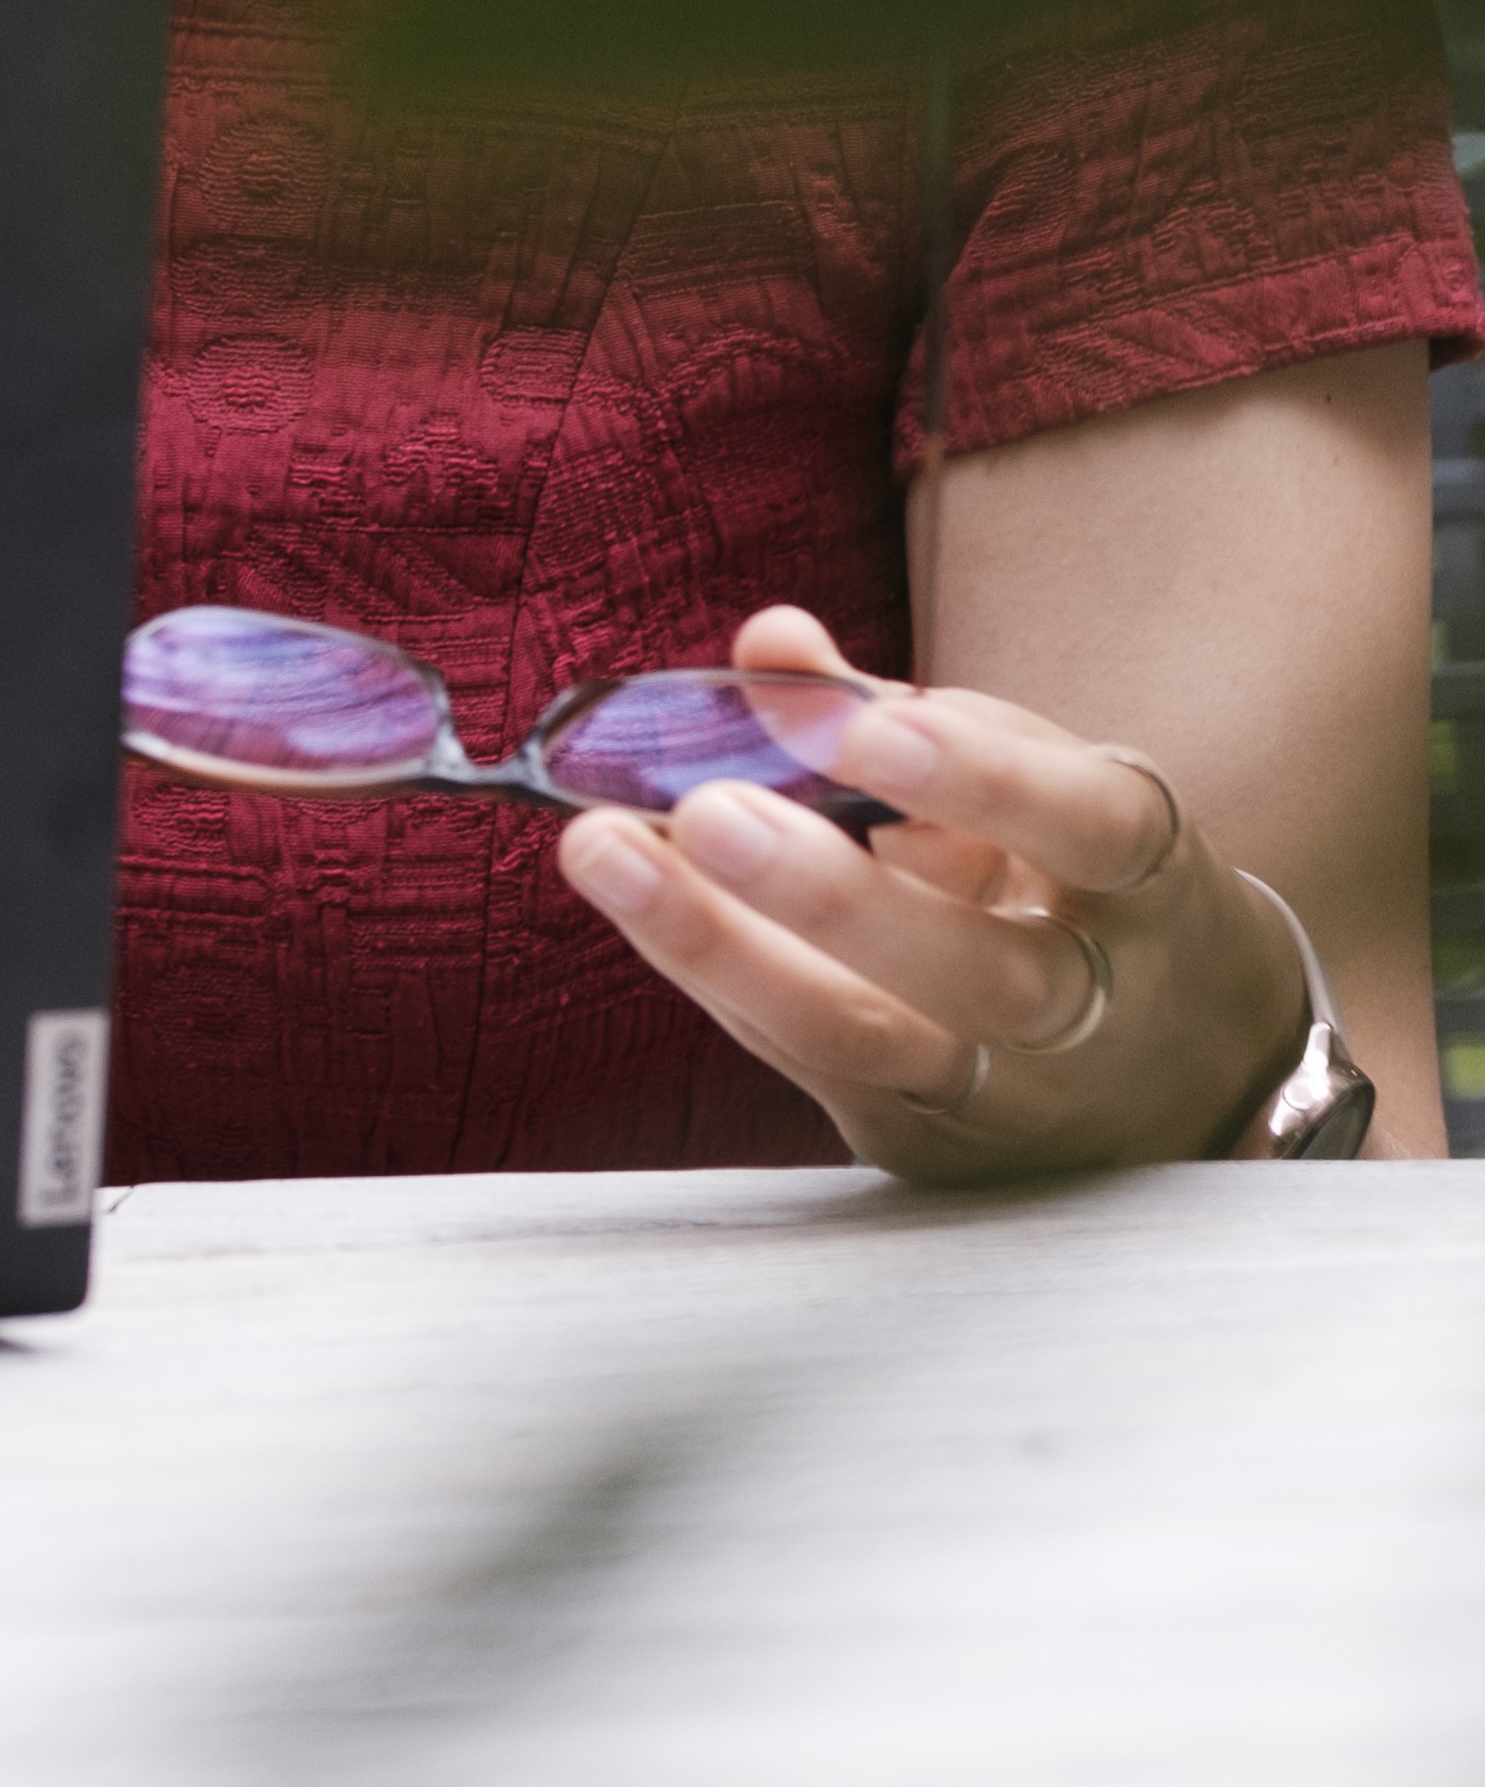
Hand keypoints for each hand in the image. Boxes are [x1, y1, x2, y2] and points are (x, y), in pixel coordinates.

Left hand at [550, 605, 1293, 1179]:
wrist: (1181, 1065)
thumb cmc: (1075, 878)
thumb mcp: (1036, 783)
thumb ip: (902, 712)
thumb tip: (772, 645)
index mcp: (1147, 885)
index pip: (1090, 830)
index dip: (987, 779)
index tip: (871, 726)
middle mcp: (1094, 1009)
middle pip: (977, 971)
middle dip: (831, 894)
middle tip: (706, 810)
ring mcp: (1007, 1094)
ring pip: (863, 1037)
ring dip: (718, 944)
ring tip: (604, 849)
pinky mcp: (922, 1142)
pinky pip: (802, 1057)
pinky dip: (713, 971)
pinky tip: (638, 898)